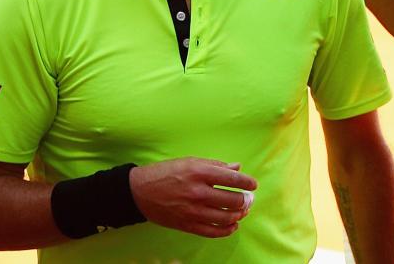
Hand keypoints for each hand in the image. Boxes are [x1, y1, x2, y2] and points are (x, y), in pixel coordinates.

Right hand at [128, 157, 257, 237]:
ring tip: (242, 211)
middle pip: (232, 201)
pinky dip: (226, 230)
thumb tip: (237, 168)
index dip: (247, 183)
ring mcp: (192, 211)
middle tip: (249, 199)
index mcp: (199, 173)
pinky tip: (233, 226)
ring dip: (239, 216)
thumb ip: (215, 165)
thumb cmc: (166, 173)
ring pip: (225, 218)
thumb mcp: (190, 161)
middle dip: (246, 201)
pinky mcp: (186, 225)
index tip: (253, 185)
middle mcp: (197, 192)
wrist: (139, 191)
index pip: (232, 179)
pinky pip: (212, 232)